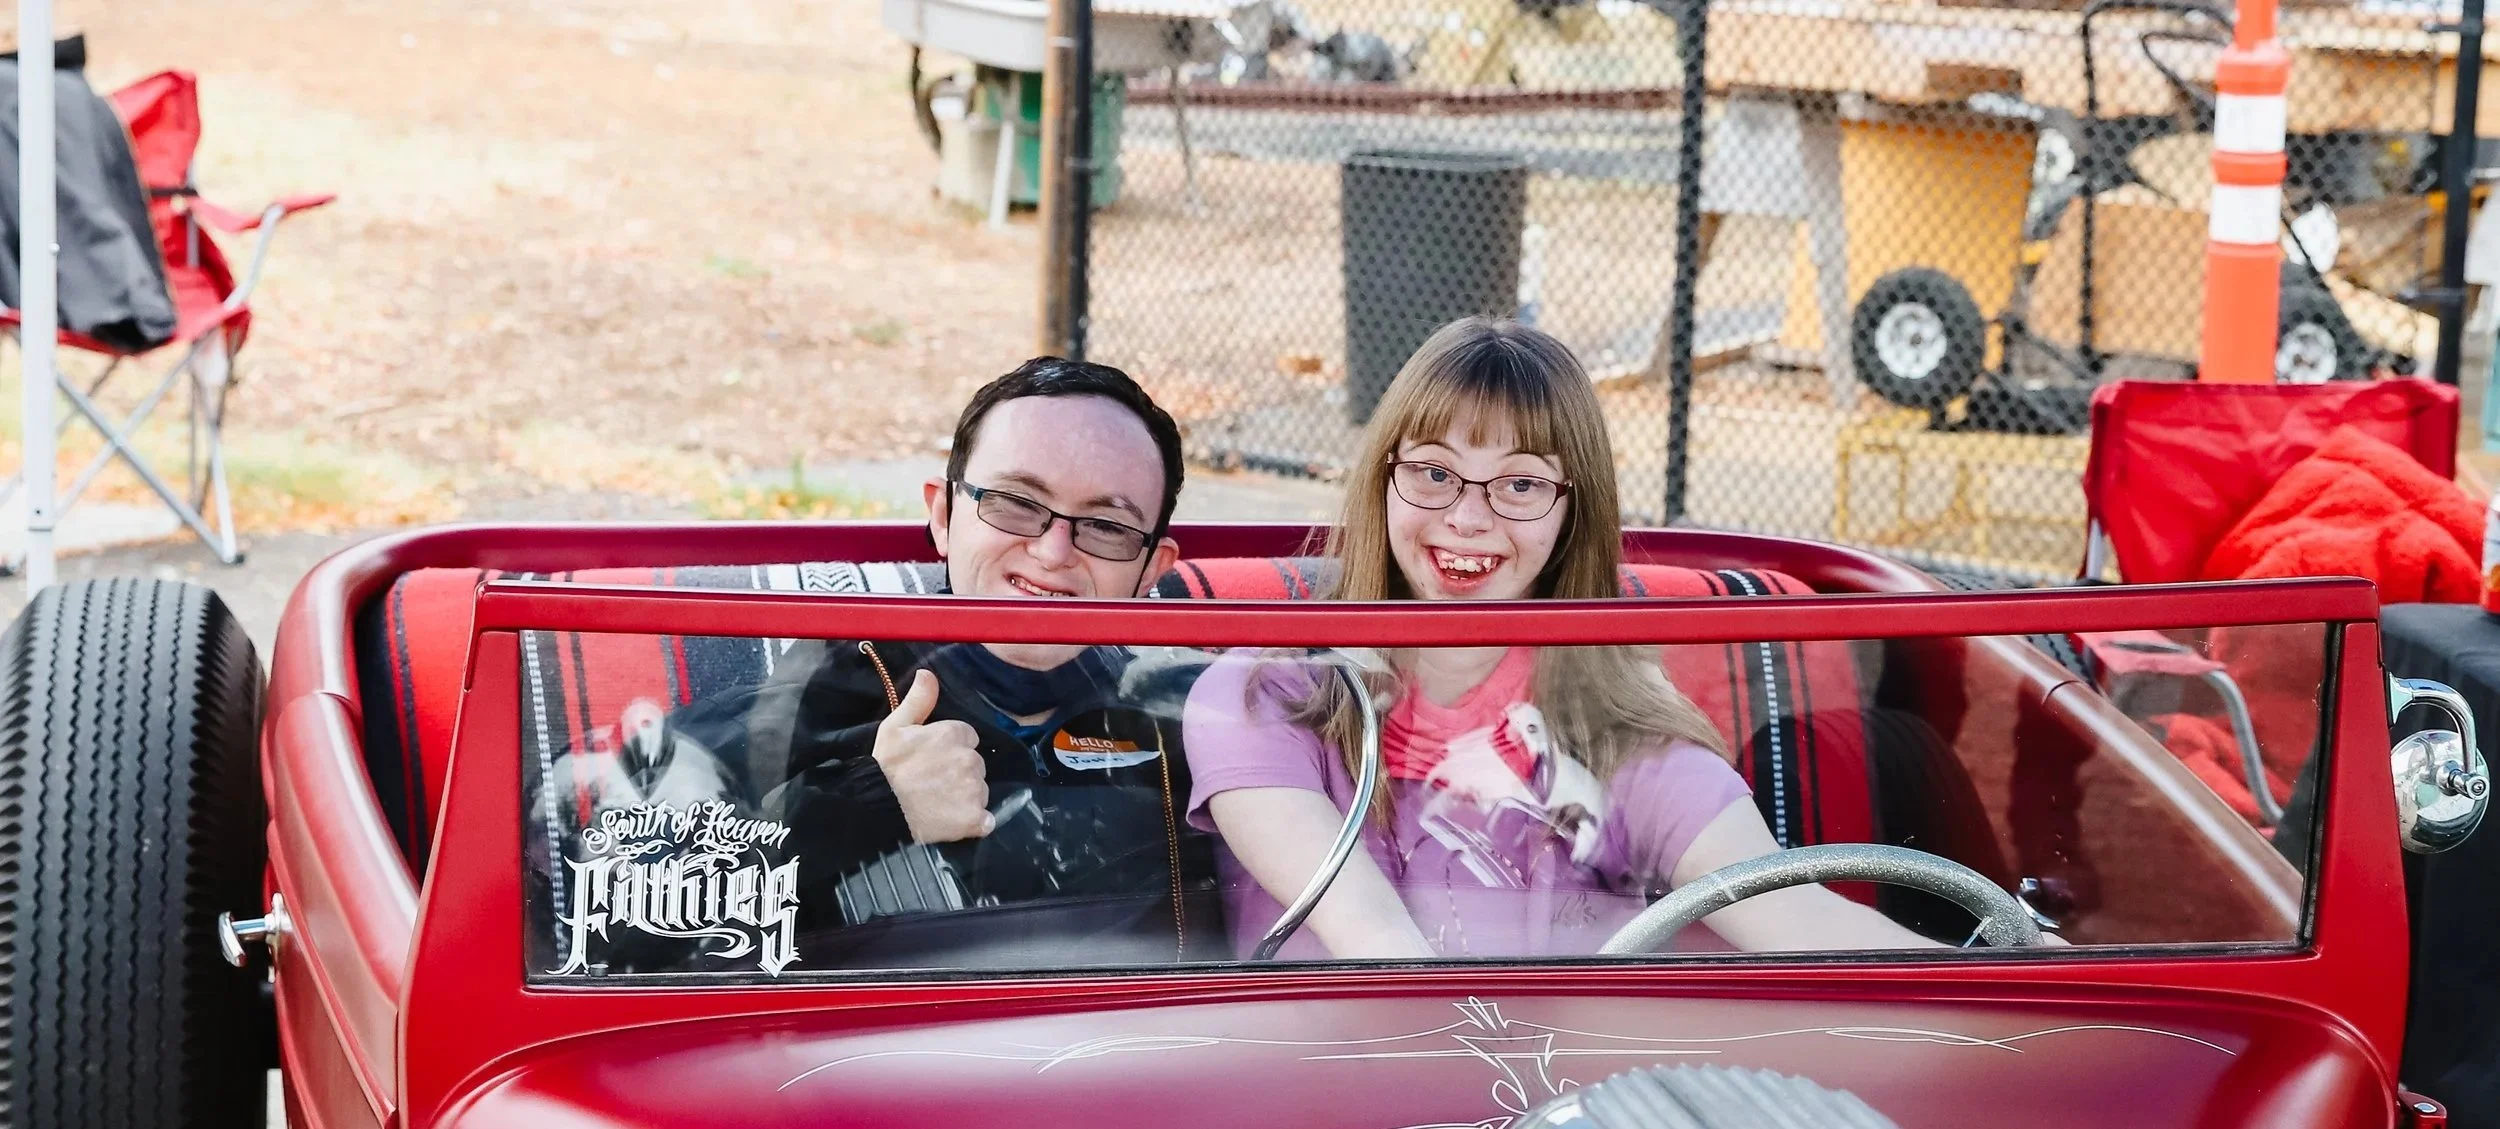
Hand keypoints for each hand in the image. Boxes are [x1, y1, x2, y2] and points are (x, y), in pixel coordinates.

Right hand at [872, 669, 993, 842]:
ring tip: (938, 802)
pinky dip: (974, 821)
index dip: (950, 748)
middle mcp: (969, 760)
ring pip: (979, 790)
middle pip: (975, 764)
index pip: (967, 738)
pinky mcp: (975, 819)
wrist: (878, 811)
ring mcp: (974, 791)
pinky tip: (953, 820)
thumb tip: (927, 674)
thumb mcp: (894, 728)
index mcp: (953, 735)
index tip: (933, 759)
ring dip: (965, 796)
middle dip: (959, 771)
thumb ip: (918, 700)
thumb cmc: (885, 768)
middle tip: (933, 781)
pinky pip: (985, 820)